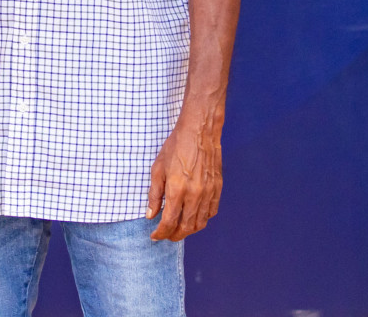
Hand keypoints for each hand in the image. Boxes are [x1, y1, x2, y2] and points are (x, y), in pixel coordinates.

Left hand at [146, 120, 222, 240]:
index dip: (161, 233)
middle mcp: (195, 195)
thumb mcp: (158, 168)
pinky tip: (193, 217)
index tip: (154, 236)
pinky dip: (201, 220)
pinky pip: (211, 212)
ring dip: (188, 230)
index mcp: (177, 189)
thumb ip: (154, 194)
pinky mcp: (217, 189)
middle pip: (186, 227)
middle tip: (165, 235)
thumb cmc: (176, 147)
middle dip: (174, 235)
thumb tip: (150, 215)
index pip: (169, 222)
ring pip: (200, 223)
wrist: (199, 132)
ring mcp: (208, 193)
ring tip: (178, 229)